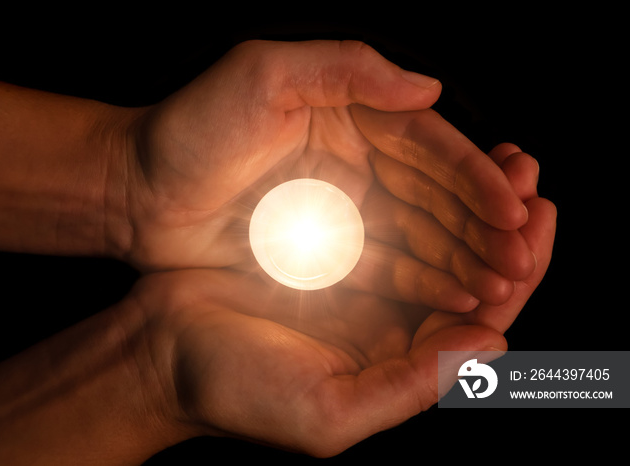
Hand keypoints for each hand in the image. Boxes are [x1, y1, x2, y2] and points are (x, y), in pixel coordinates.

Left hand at [120, 40, 528, 297]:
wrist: (133, 192)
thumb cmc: (188, 129)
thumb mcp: (260, 75)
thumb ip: (345, 69)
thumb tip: (429, 88)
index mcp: (348, 116)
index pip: (429, 146)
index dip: (475, 177)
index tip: (514, 208)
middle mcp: (354, 162)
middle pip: (435, 196)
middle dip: (482, 227)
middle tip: (522, 259)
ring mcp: (341, 210)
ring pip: (419, 236)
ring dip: (462, 260)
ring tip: (501, 287)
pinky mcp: (323, 251)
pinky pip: (384, 267)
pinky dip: (421, 283)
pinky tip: (453, 302)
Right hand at [127, 161, 553, 455]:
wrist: (165, 350)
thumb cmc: (236, 389)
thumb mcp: (328, 411)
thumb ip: (409, 388)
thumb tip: (493, 345)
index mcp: (400, 364)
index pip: (485, 320)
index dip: (519, 271)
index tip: (538, 219)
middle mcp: (391, 326)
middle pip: (470, 274)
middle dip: (506, 228)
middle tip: (529, 177)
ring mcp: (361, 287)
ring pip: (436, 240)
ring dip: (470, 203)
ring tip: (501, 161)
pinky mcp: (330, 256)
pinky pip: (390, 221)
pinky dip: (419, 194)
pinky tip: (436, 166)